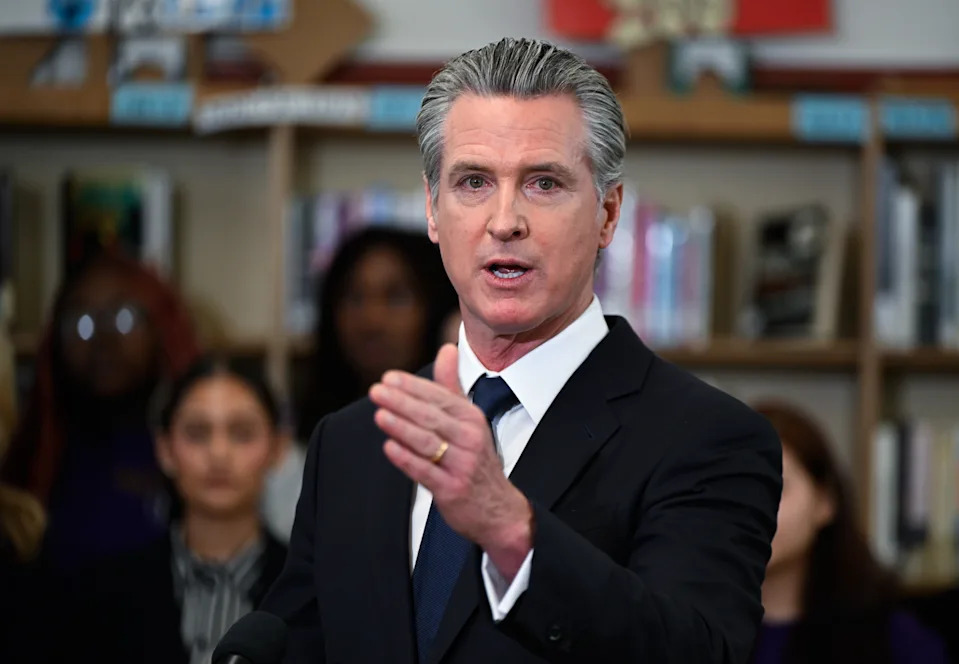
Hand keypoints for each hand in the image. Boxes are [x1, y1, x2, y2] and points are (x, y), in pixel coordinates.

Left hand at [369, 344, 532, 579]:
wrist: (497, 509)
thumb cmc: (475, 458)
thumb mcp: (469, 420)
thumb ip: (452, 385)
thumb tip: (446, 348)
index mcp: (471, 419)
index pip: (440, 397)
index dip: (413, 387)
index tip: (388, 378)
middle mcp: (470, 439)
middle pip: (431, 417)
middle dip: (402, 402)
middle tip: (376, 391)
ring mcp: (462, 465)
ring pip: (427, 442)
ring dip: (401, 428)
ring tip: (379, 415)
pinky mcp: (452, 489)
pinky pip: (426, 471)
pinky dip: (407, 459)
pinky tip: (389, 447)